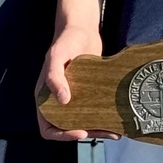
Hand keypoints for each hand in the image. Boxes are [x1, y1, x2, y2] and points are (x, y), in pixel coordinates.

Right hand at [37, 24, 116, 140]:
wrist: (83, 28)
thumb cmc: (66, 40)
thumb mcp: (56, 56)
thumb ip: (54, 76)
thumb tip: (63, 100)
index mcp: (45, 97)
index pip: (47, 127)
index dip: (61, 135)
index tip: (80, 132)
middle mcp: (58, 101)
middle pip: (69, 128)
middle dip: (87, 133)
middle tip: (106, 133)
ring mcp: (75, 97)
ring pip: (84, 122)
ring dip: (99, 129)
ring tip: (116, 132)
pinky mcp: (89, 92)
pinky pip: (94, 110)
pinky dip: (104, 118)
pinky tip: (118, 119)